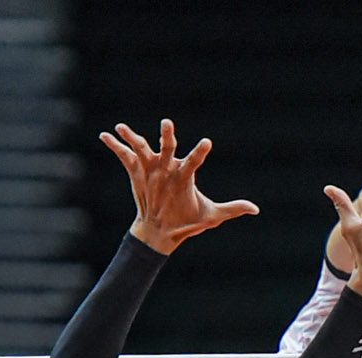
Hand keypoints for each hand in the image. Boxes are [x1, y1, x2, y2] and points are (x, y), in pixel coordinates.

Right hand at [101, 119, 256, 254]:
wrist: (162, 230)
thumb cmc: (188, 221)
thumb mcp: (211, 216)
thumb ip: (232, 209)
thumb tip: (256, 209)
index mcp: (186, 175)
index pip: (194, 161)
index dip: (200, 152)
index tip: (206, 143)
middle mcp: (169, 167)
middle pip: (169, 148)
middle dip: (167, 136)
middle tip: (167, 123)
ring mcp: (152, 168)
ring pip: (143, 148)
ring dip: (133, 137)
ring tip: (122, 127)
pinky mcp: (137, 172)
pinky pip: (124, 156)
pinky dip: (115, 146)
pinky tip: (105, 136)